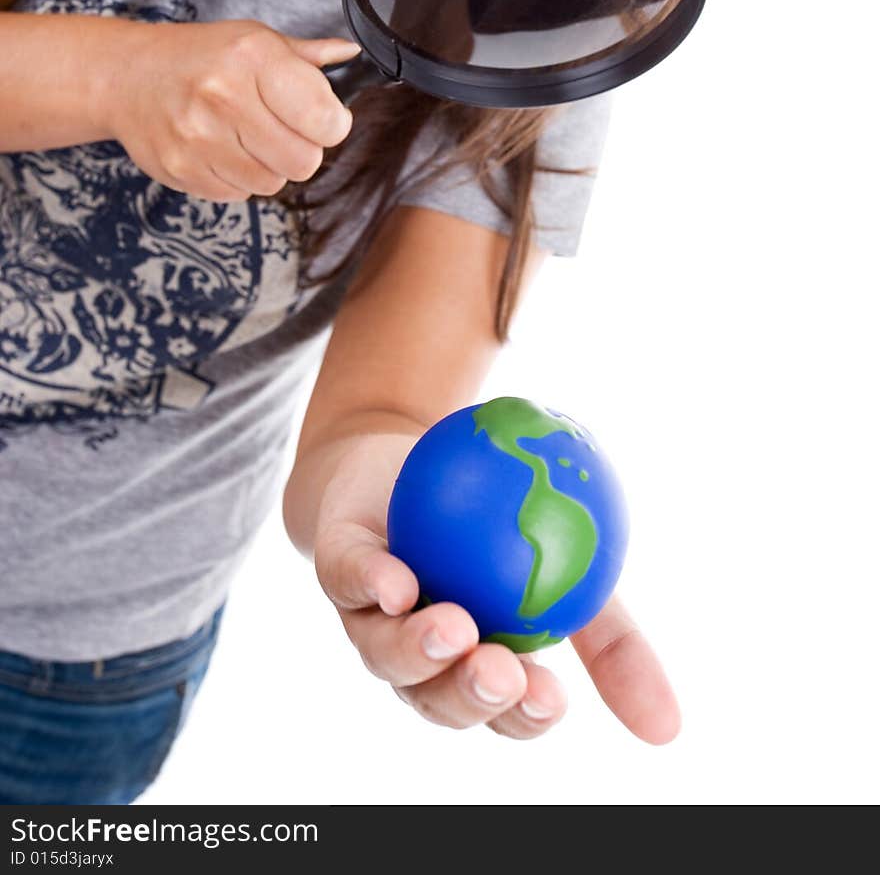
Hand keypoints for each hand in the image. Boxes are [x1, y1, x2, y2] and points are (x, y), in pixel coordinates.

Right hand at [104, 19, 359, 199]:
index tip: (323, 118)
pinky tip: (221, 149)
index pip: (324, 118)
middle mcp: (224, 97)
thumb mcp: (254, 39)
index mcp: (252, 58)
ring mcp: (199, 138)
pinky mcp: (182, 170)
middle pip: (304, 161)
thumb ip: (306, 56)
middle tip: (283, 130)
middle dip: (303, 149)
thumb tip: (353, 57)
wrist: (126, 76)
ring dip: (269, 165)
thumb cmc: (199, 56)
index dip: (333, 124)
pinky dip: (238, 178)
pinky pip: (239, 194)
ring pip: (273, 182)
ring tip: (246, 137)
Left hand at [313, 443, 679, 742]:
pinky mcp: (337, 561)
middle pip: (436, 697)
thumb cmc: (496, 526)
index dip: (523, 714)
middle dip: (467, 695)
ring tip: (454, 630)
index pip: (502, 709)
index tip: (554, 696)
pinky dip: (371, 582)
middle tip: (502, 672)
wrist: (408, 455)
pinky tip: (398, 583)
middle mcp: (416, 655)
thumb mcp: (568, 574)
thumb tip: (671, 730)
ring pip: (383, 650)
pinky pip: (348, 577)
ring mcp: (371, 613)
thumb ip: (612, 644)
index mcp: (474, 665)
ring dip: (417, 648)